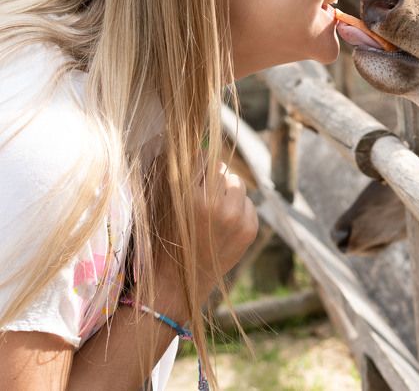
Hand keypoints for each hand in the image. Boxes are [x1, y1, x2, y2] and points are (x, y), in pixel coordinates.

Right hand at [154, 162, 258, 313]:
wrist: (177, 283)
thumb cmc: (162, 238)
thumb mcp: (160, 202)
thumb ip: (172, 170)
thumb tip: (186, 143)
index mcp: (191, 196)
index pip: (204, 158)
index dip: (197, 162)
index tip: (193, 168)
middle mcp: (217, 205)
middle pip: (223, 169)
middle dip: (212, 177)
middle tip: (201, 191)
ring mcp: (237, 219)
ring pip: (238, 184)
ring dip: (227, 190)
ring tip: (211, 207)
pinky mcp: (250, 230)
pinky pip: (249, 204)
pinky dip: (238, 208)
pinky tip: (222, 223)